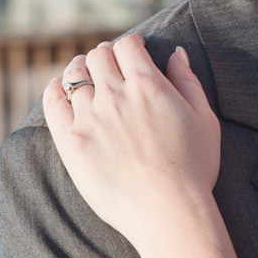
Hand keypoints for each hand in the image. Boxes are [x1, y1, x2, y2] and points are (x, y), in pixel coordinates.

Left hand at [43, 35, 220, 253]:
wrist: (168, 212)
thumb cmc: (194, 167)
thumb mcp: (205, 118)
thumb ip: (188, 80)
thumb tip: (177, 53)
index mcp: (148, 85)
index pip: (128, 46)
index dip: (132, 45)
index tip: (134, 51)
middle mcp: (115, 96)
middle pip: (99, 56)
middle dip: (106, 55)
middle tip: (112, 64)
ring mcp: (88, 119)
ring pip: (73, 75)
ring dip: (81, 69)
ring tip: (86, 74)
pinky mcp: (70, 143)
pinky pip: (52, 103)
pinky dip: (55, 89)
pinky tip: (60, 90)